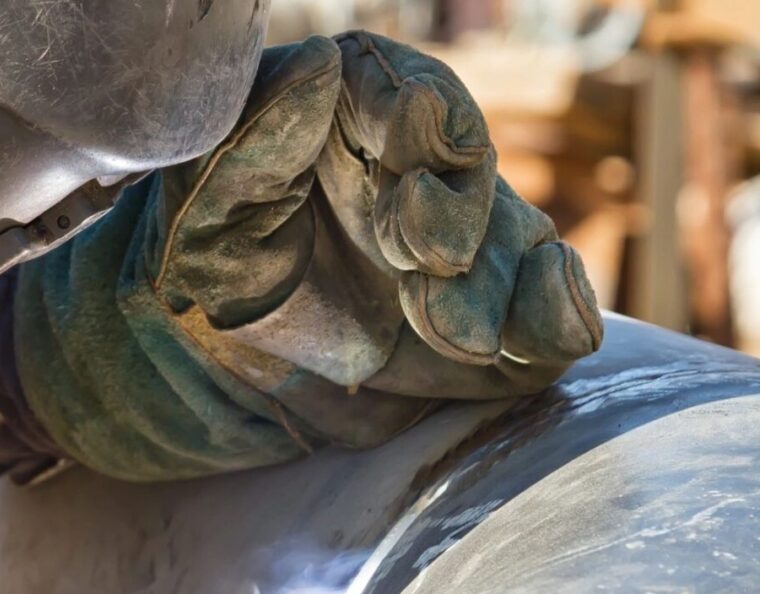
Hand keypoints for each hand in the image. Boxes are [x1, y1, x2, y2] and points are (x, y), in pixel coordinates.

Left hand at [153, 33, 602, 410]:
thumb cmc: (201, 262)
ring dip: (500, 289)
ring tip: (457, 336)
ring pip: (516, 245)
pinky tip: (557, 336)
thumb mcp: (206, 202)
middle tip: (422, 270)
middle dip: (455, 223)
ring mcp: (460, 247)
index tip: (408, 174)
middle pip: (471, 177)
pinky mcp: (485, 316)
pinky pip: (541, 309)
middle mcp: (420, 175)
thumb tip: (321, 64)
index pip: (413, 98)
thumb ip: (260, 136)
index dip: (424, 127)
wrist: (207, 363)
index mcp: (356, 121)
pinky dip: (558, 317)